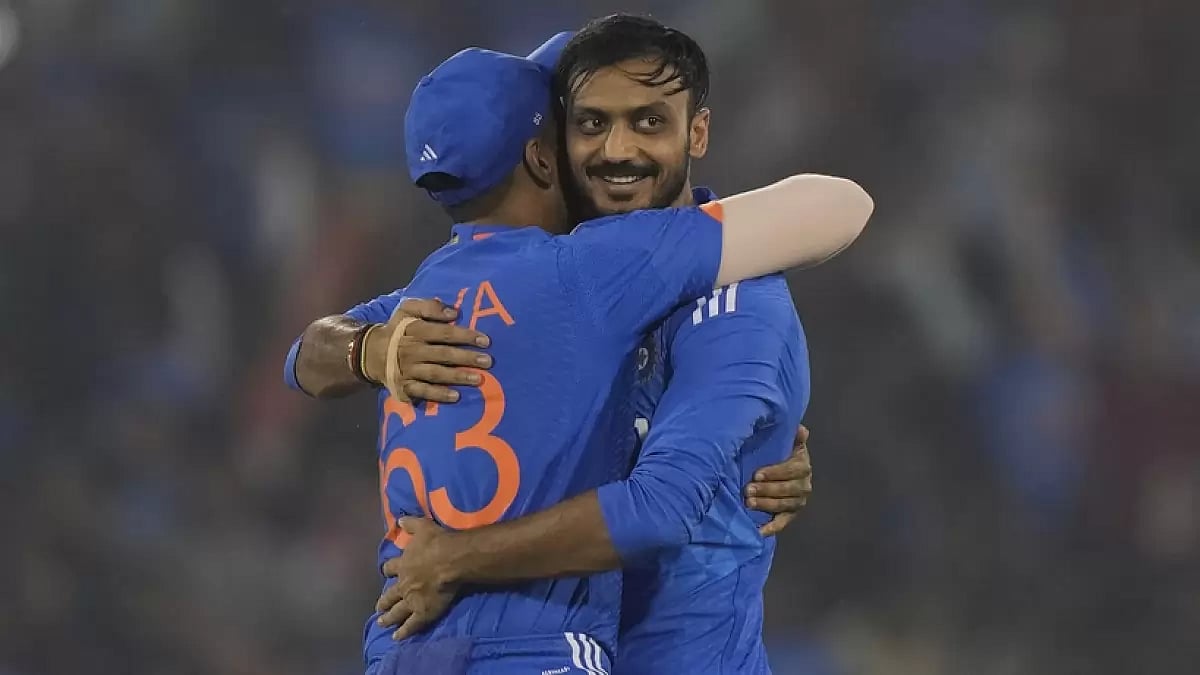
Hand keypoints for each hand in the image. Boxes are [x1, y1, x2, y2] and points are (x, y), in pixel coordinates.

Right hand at [363, 298, 492, 402]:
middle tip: (488, 361)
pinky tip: (455, 396)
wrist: (370, 352)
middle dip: (466, 358)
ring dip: (457, 376)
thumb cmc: (398, 329)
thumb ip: (429, 306)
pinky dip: (438, 394)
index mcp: (415, 330)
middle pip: (443, 354)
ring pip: (435, 373)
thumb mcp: (408, 309)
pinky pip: (422, 391)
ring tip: (478, 379)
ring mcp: (408, 370)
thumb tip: (453, 312)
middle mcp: (412, 350)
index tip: (485, 341)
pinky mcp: (404, 386)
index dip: (465, 336)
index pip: (444, 332)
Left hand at [375, 517, 461, 640]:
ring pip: (397, 612)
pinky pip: (411, 625)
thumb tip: (399, 519)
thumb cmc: (437, 543)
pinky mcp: (422, 612)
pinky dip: (404, 632)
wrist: (449, 560)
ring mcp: (411, 600)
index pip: (391, 568)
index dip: (388, 570)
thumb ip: (410, 524)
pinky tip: (397, 637)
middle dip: (383, 601)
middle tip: (378, 608)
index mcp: (403, 565)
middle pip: (390, 595)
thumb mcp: (422, 527)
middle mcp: (403, 584)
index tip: (386, 573)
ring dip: (389, 618)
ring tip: (382, 624)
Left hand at [745, 424, 812, 535]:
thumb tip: (800, 429)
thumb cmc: (782, 455)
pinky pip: (782, 523)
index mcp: (803, 466)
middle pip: (788, 489)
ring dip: (766, 505)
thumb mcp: (789, 444)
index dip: (775, 473)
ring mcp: (798, 502)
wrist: (786, 473)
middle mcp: (804, 486)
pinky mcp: (791, 515)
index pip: (792, 470)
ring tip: (748, 503)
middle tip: (748, 490)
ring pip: (784, 505)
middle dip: (767, 490)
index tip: (756, 474)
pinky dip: (771, 528)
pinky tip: (759, 531)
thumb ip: (794, 437)